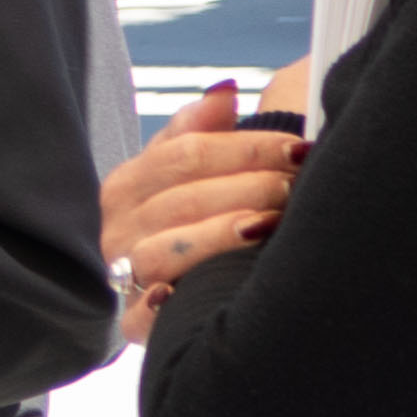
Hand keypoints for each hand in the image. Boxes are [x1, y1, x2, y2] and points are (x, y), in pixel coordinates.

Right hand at [102, 74, 305, 343]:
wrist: (173, 285)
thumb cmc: (191, 217)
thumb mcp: (188, 169)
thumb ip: (201, 130)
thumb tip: (225, 94)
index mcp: (128, 185)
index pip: (185, 153)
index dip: (247, 148)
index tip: (297, 148)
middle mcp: (118, 227)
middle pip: (182, 199)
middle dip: (249, 188)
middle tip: (297, 187)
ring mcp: (124, 274)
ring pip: (163, 251)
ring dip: (219, 236)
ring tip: (268, 226)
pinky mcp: (133, 321)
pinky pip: (140, 318)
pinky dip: (164, 307)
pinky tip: (190, 291)